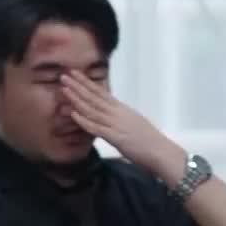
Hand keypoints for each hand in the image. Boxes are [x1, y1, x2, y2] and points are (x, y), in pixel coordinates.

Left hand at [60, 71, 184, 186]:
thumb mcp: (134, 124)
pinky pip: (97, 128)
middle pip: (95, 97)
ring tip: (64, 89)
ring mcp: (117, 124)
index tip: (75, 74)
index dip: (87, 83)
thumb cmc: (150, 142)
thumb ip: (121, 118)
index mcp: (122, 109)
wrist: (161, 152)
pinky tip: (73, 114)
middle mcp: (118, 113)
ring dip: (77, 99)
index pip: (101, 93)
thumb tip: (113, 115)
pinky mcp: (116, 138)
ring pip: (93, 109)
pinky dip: (84, 121)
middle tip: (64, 75)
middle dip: (78, 86)